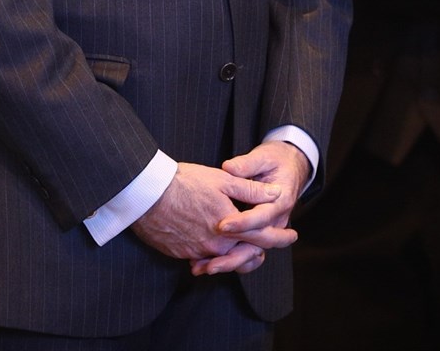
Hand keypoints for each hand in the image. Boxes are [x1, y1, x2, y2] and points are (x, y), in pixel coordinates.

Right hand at [130, 160, 282, 270]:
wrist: (147, 194)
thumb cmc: (185, 183)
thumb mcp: (223, 180)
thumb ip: (251, 190)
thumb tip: (275, 194)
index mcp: (230, 228)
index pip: (263, 238)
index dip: (281, 237)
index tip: (293, 235)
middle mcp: (215, 246)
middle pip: (244, 253)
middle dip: (259, 249)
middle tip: (272, 242)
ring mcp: (196, 252)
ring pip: (224, 257)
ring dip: (237, 253)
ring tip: (248, 245)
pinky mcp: (181, 253)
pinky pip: (204, 258)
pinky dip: (213, 254)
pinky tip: (217, 245)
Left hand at [197, 140, 310, 275]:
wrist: (289, 165)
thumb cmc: (275, 160)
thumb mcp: (264, 157)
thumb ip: (247, 165)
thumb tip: (229, 167)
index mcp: (280, 202)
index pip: (261, 217)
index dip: (242, 222)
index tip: (222, 225)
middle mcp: (276, 220)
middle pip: (256, 244)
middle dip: (232, 256)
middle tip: (209, 262)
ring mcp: (267, 229)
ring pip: (248, 253)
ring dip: (226, 262)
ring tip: (201, 267)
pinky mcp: (257, 233)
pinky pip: (244, 252)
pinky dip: (226, 259)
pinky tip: (203, 262)